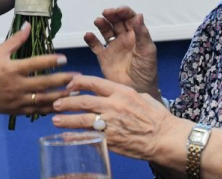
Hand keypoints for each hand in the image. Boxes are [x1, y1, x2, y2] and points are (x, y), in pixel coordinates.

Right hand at [0, 22, 76, 114]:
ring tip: (75, 91)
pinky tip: (62, 105)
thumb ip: (16, 40)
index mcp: (12, 69)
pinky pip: (37, 111)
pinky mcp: (17, 111)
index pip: (35, 64)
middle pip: (44, 84)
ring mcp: (18, 100)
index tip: (65, 58)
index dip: (51, 61)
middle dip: (62, 80)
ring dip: (61, 96)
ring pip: (43, 100)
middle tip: (78, 77)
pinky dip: (50, 109)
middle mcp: (17, 86)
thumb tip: (28, 25)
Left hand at [52, 75, 176, 161]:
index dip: (78, 82)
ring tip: (55, 119)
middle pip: (83, 101)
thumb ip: (122, 93)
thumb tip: (110, 92)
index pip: (94, 82)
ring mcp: (111, 123)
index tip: (69, 84)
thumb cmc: (157, 117)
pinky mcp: (111, 140)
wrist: (166, 138)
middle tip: (56, 103)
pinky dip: (75, 136)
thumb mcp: (141, 96)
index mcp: (121, 92)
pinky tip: (66, 136)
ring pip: (82, 118)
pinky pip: (89, 137)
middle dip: (67, 101)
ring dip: (66, 119)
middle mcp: (113, 105)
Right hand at [84, 6, 158, 95]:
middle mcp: (124, 38)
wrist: (138, 90)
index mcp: (136, 35)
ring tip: (98, 20)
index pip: (130, 18)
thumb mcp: (147, 51)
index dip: (124, 12)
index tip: (119, 10)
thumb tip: (139, 15)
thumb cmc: (146, 70)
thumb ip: (142, 34)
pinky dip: (91, 39)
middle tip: (107, 12)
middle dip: (112, 15)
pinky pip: (95, 45)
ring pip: (105, 30)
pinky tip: (88, 35)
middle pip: (116, 21)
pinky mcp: (103, 57)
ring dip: (102, 24)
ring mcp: (113, 47)